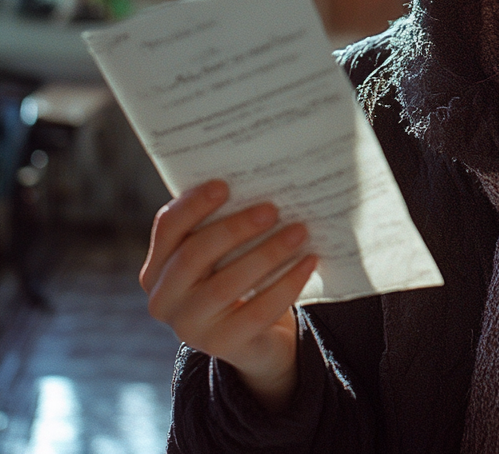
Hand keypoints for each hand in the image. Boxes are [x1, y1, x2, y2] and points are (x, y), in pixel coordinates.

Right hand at [140, 180, 317, 411]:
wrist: (259, 338)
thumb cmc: (239, 276)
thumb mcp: (224, 253)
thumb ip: (227, 223)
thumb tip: (262, 184)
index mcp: (158, 267)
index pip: (167, 228)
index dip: (193, 205)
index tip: (224, 185)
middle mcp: (164, 299)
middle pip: (194, 255)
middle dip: (235, 228)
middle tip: (273, 209)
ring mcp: (189, 328)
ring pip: (225, 285)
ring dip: (266, 253)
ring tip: (299, 231)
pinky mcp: (221, 346)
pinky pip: (257, 311)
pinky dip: (286, 284)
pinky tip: (309, 262)